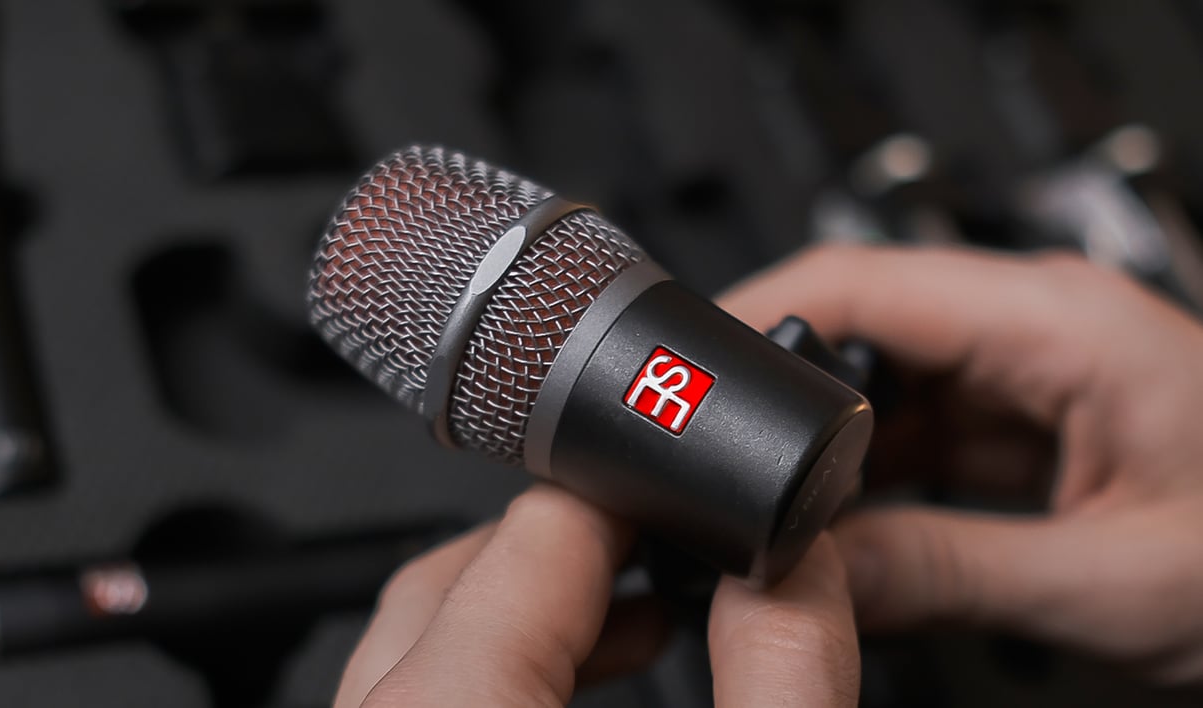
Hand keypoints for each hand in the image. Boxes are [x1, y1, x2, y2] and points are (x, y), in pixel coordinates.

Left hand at [333, 485, 859, 706]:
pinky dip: (493, 669)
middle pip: (450, 577)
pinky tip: (578, 685)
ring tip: (639, 617)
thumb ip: (782, 671)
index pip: (529, 542)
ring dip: (528, 608)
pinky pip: (413, 700)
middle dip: (566, 544)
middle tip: (663, 546)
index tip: (683, 492)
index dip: (624, 496)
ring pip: (419, 643)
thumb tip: (799, 567)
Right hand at [721, 244, 1202, 682]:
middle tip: (732, 482)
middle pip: (858, 336)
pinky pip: (918, 437)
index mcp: (1057, 323)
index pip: (860, 280)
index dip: (756, 319)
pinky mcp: (1026, 421)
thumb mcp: (1109, 582)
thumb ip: (944, 572)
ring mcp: (1029, 374)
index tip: (686, 378)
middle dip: (787, 409)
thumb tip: (807, 571)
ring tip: (794, 524)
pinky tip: (856, 535)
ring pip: (881, 397)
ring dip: (832, 460)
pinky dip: (875, 485)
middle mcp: (1035, 329)